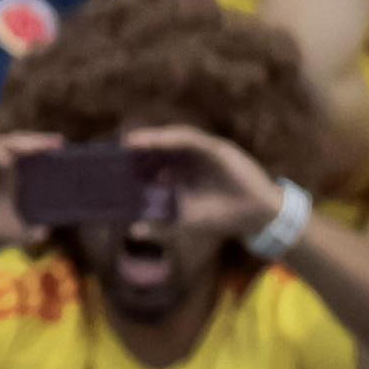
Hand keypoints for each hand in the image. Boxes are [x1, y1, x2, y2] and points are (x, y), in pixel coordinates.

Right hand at [0, 133, 57, 264]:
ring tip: (39, 147)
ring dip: (23, 143)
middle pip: (21, 145)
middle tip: (58, 143)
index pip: (31, 157)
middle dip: (39, 142)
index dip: (47, 152)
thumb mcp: (6, 233)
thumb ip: (26, 232)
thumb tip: (45, 232)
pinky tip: (9, 162)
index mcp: (8, 178)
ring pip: (5, 143)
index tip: (65, 152)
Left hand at [130, 123, 289, 247]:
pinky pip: (192, 139)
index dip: (134, 163)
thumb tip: (131, 230)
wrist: (257, 216)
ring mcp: (204, 153)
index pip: (154, 164)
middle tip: (114, 150)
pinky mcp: (218, 149)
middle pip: (160, 149)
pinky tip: (158, 140)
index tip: (111, 166)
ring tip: (130, 142)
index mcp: (182, 175)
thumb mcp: (186, 222)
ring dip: (153, 139)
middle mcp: (190, 161)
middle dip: (138, 149)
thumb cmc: (222, 216)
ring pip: (173, 140)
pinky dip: (174, 138)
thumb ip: (161, 224)